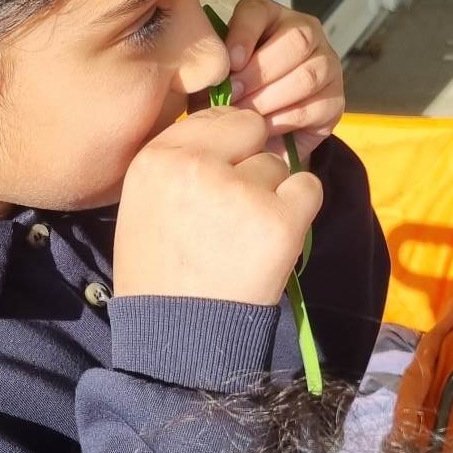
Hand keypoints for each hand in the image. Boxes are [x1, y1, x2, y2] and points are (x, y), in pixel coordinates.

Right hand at [114, 108, 321, 305]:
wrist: (179, 335)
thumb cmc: (159, 273)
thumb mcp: (144, 204)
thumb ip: (179, 162)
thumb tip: (233, 134)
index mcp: (156, 159)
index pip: (213, 117)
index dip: (225, 145)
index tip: (220, 176)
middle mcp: (197, 166)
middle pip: (249, 132)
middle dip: (249, 162)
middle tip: (233, 209)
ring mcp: (242, 192)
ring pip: (278, 164)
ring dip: (271, 192)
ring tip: (245, 234)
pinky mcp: (281, 220)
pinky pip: (309, 187)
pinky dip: (299, 209)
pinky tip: (272, 238)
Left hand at [224, 0, 344, 157]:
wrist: (261, 133)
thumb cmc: (233, 95)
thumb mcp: (217, 78)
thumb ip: (212, 70)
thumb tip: (203, 75)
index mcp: (268, 16)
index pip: (258, 10)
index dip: (243, 34)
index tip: (230, 62)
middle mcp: (304, 31)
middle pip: (295, 40)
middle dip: (259, 73)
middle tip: (232, 96)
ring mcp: (326, 62)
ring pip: (308, 74)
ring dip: (271, 98)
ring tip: (245, 116)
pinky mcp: (336, 97)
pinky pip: (316, 106)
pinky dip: (285, 119)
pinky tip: (263, 129)